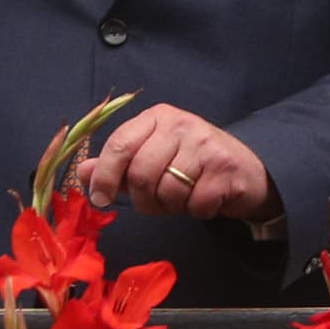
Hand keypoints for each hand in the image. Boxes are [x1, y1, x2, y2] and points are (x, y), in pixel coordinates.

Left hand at [79, 105, 275, 224]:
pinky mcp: (225, 167)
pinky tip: (205, 199)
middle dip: (144, 199)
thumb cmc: (192, 165)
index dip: (105, 175)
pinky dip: (197, 210)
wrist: (247, 170)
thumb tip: (82, 172)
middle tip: (155, 202)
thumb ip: (117, 165)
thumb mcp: (152, 158)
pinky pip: (195, 204)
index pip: (120, 144)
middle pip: (142, 173)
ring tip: (183, 198)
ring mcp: (205, 144)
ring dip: (172, 207)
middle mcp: (181, 124)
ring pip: (168, 192)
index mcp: (157, 118)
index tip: (100, 199)